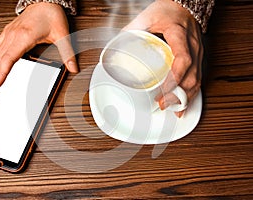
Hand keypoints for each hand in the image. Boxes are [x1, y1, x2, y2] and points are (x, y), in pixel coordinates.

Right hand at [0, 2, 78, 96]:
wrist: (45, 0)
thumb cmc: (51, 15)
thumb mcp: (62, 35)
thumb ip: (67, 53)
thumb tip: (73, 68)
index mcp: (24, 37)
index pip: (9, 59)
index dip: (1, 74)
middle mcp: (14, 35)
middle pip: (0, 60)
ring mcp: (9, 33)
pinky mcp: (9, 32)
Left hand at [124, 0, 202, 116]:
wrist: (185, 5)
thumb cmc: (168, 10)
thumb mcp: (148, 17)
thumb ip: (131, 30)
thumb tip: (115, 47)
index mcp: (180, 35)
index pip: (182, 59)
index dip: (174, 78)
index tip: (163, 91)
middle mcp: (193, 46)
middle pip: (192, 75)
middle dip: (178, 94)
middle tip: (162, 105)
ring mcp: (198, 53)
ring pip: (197, 80)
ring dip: (186, 98)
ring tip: (174, 111)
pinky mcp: (198, 59)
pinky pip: (199, 78)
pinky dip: (191, 94)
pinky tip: (184, 103)